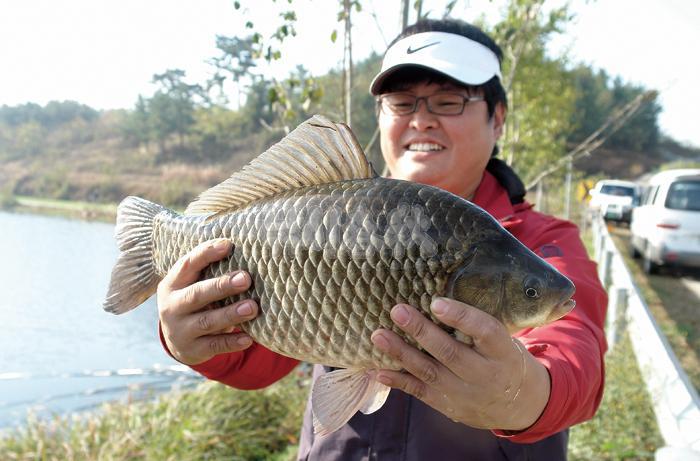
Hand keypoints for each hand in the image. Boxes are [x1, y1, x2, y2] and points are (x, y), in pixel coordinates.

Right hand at [157, 238, 258, 365]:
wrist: (178, 341)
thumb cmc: (196, 301)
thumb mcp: (193, 284)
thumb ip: (210, 270)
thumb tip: (244, 250)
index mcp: (172, 284)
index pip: (187, 265)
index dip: (206, 254)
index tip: (228, 245)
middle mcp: (172, 307)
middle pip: (196, 294)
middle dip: (221, 286)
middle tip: (246, 279)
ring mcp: (180, 330)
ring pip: (206, 321)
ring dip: (230, 314)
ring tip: (252, 307)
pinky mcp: (192, 350)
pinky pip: (214, 346)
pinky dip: (231, 342)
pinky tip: (248, 339)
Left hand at [370, 298, 550, 430]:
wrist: (519, 404)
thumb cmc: (502, 357)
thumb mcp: (503, 340)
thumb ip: (476, 324)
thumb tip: (436, 296)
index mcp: (501, 350)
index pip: (485, 331)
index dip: (461, 316)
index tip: (436, 302)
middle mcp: (484, 373)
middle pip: (450, 352)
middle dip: (421, 331)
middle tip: (398, 311)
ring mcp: (464, 392)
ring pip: (429, 372)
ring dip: (401, 353)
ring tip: (379, 336)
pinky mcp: (448, 405)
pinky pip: (420, 392)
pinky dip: (398, 381)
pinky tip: (379, 369)